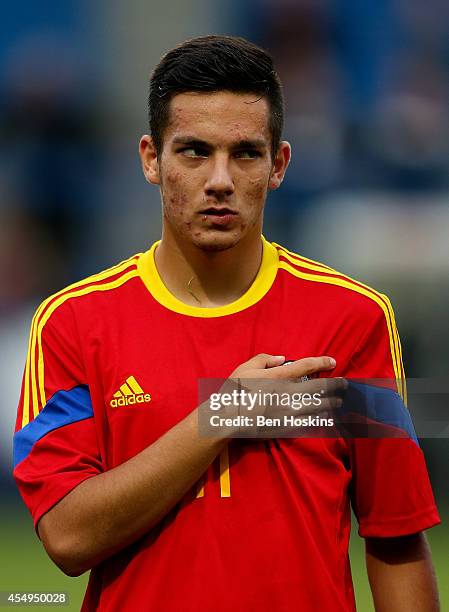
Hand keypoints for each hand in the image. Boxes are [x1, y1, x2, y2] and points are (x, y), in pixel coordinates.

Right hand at [203, 354, 346, 437]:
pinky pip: (309, 422)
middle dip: (335, 385)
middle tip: (345, 384)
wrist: (227, 419)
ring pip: (318, 406)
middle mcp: (288, 393)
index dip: (323, 363)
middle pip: (320, 387)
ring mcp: (289, 411)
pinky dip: (320, 419)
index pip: (307, 366)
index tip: (333, 362)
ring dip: (331, 403)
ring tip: (339, 402)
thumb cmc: (234, 391)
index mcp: (279, 376)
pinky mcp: (287, 426)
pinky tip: (325, 418)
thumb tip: (282, 359)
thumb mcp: (245, 368)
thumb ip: (265, 359)